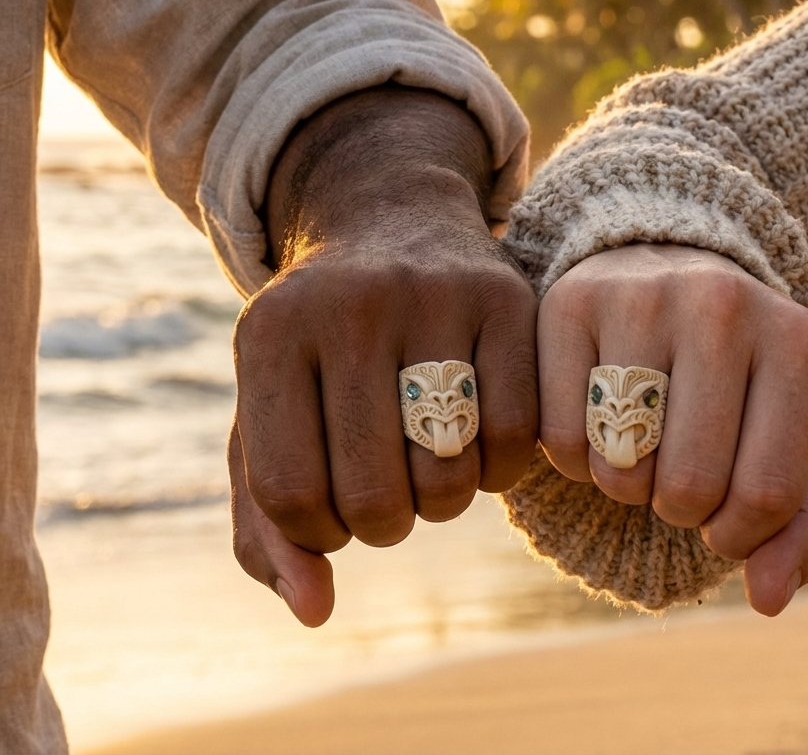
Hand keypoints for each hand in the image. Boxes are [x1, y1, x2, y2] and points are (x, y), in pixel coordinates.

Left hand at [229, 86, 537, 625]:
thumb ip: (267, 525)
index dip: (316, 533)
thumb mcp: (269, 415)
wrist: (392, 218)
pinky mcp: (507, 298)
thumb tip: (315, 612)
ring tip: (427, 463)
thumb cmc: (322, 343)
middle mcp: (349, 305)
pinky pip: (517, 440)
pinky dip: (499, 471)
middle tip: (387, 489)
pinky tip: (477, 444)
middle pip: (374, 496)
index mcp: (269, 333)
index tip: (332, 508)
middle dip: (384, 523)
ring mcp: (435, 295)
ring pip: (449, 476)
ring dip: (441, 502)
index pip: (288, 494)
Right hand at [538, 243, 807, 615]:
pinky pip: (558, 436)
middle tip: (675, 478)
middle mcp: (721, 303)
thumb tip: (767, 600)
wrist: (666, 270)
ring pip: (620, 463)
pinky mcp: (567, 302)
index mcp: (796, 339)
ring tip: (637, 449)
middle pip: (690, 484)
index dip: (738, 537)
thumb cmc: (734, 376)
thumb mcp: (782, 439)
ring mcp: (639, 295)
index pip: (768, 494)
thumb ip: (796, 527)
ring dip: (624, 485)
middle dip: (678, 509)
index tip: (722, 519)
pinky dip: (575, 459)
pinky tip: (594, 427)